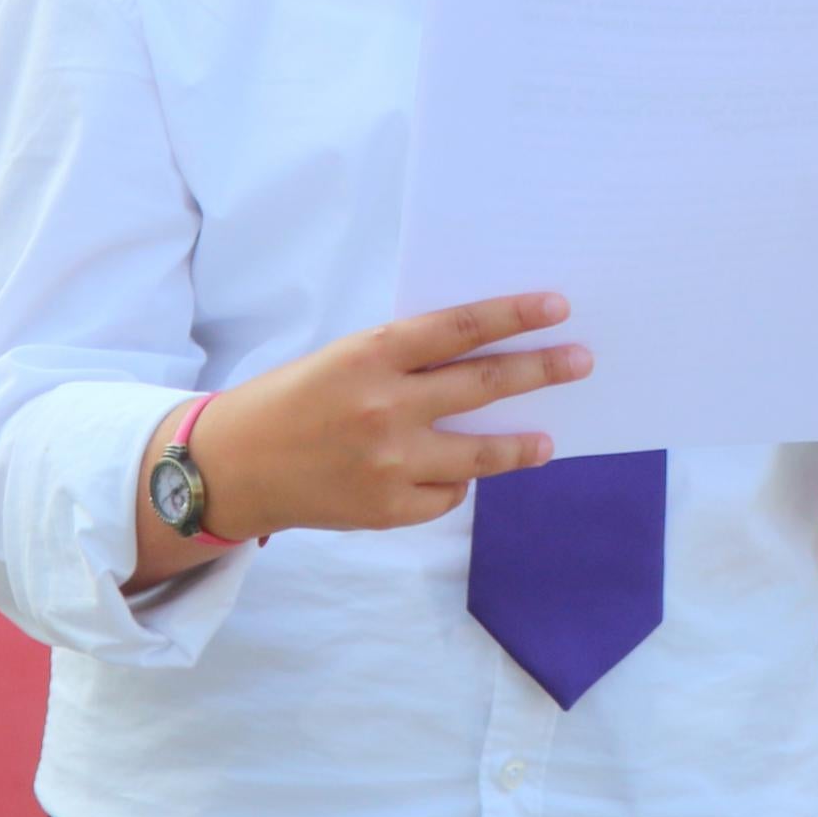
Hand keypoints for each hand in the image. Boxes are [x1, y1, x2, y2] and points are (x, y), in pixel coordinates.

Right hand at [180, 293, 585, 544]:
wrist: (236, 467)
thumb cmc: (292, 399)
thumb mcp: (344, 358)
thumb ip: (404, 359)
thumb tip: (480, 354)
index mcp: (370, 354)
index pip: (460, 328)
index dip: (514, 316)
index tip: (557, 307)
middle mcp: (385, 407)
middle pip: (485, 385)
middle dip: (542, 371)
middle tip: (582, 361)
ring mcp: (391, 463)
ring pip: (481, 453)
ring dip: (522, 444)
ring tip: (548, 439)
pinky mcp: (390, 509)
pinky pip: (447, 492)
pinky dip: (457, 479)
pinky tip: (461, 472)